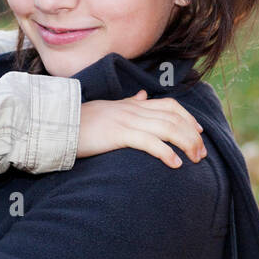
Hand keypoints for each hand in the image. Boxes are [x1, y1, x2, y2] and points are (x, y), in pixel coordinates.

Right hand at [75, 91, 205, 168]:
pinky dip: (165, 152)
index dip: (188, 118)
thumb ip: (127, 103)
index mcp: (131, 104)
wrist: (58, 124)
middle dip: (192, 136)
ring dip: (185, 144)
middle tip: (201, 154)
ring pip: (167, 128)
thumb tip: (141, 95)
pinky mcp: (118, 134)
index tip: (199, 133)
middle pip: (173, 118)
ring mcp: (126, 121)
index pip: (169, 105)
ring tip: (194, 159)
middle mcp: (133, 110)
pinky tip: (175, 164)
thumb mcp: (108, 108)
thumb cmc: (81, 121)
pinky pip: (148, 142)